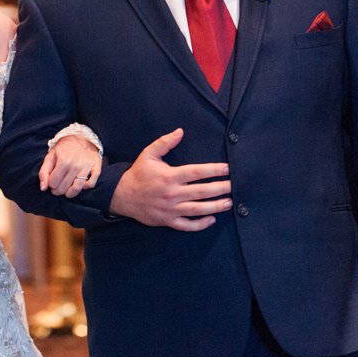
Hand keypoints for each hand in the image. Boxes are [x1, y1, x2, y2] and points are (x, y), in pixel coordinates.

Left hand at [40, 135, 101, 197]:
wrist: (82, 137)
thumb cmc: (64, 148)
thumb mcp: (50, 156)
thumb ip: (44, 172)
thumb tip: (43, 188)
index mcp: (63, 160)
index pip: (53, 182)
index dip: (50, 184)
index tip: (52, 182)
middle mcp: (75, 165)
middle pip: (64, 187)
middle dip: (58, 191)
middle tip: (57, 189)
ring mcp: (86, 167)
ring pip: (77, 188)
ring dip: (70, 194)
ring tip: (66, 192)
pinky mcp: (96, 167)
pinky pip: (91, 184)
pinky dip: (85, 187)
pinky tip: (80, 185)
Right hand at [108, 129, 230, 229]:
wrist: (122, 195)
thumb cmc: (138, 174)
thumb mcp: (148, 154)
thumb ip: (165, 143)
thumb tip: (180, 131)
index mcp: (170, 176)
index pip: (197, 173)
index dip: (214, 170)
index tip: (228, 168)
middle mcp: (172, 193)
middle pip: (202, 192)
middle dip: (221, 188)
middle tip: (235, 185)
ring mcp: (171, 209)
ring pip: (198, 209)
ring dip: (216, 206)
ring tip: (229, 202)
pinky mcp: (168, 220)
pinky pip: (188, 225)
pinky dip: (201, 224)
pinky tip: (212, 219)